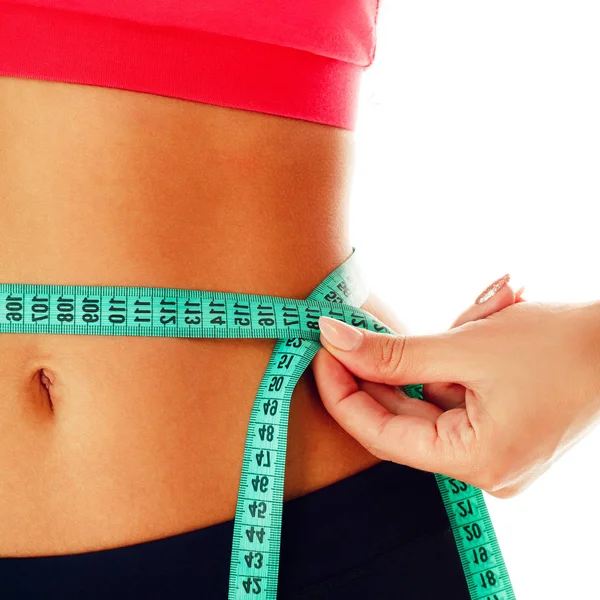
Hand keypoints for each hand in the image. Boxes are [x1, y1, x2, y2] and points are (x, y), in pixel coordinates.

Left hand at [311, 281, 599, 497]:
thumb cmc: (557, 347)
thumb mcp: (464, 346)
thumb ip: (394, 351)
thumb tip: (334, 340)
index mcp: (475, 461)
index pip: (381, 435)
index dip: (343, 393)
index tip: (321, 354)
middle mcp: (481, 467)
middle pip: (400, 419)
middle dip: (374, 372)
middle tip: (345, 334)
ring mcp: (490, 450)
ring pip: (425, 404)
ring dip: (416, 361)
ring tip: (442, 323)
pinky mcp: (496, 430)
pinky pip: (450, 399)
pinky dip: (441, 366)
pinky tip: (461, 333)